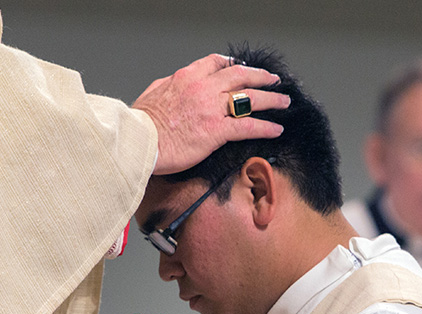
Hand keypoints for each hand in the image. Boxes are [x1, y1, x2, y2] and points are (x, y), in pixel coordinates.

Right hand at [133, 53, 289, 174]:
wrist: (138, 141)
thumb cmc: (141, 124)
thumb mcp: (153, 93)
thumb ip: (169, 87)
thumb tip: (174, 88)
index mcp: (187, 77)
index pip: (217, 63)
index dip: (234, 65)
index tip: (242, 68)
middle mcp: (203, 88)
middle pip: (240, 76)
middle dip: (261, 77)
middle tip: (273, 80)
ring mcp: (211, 109)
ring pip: (249, 98)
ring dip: (270, 99)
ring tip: (283, 102)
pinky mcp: (216, 131)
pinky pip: (248, 126)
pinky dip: (265, 126)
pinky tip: (276, 129)